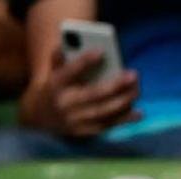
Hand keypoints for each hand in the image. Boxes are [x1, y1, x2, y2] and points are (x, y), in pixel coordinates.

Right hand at [19, 48, 139, 137]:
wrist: (41, 118)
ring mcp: (75, 120)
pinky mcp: (85, 132)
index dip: (84, 61)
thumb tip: (65, 44)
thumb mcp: (53, 72)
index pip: (69, 71)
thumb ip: (59, 59)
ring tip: (137, 90)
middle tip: (133, 75)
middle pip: (92, 94)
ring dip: (123, 101)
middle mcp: (65, 103)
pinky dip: (124, 120)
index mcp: (55, 84)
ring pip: (102, 111)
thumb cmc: (55, 88)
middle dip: (115, 85)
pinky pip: (107, 125)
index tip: (101, 51)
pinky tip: (138, 113)